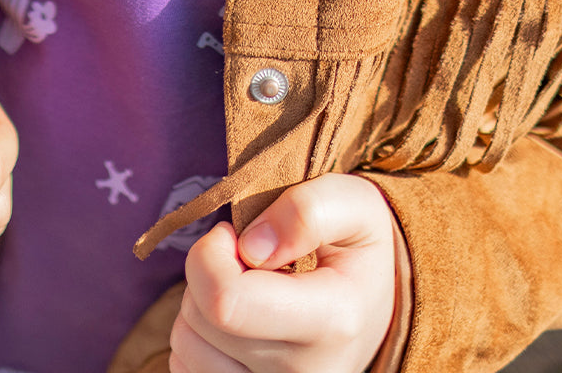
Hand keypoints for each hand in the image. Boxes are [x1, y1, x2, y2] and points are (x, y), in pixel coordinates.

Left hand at [171, 173, 396, 372]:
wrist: (375, 308)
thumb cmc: (357, 247)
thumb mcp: (354, 204)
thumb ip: (307, 211)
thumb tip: (250, 247)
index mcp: (333, 320)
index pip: (228, 300)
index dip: (211, 255)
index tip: (233, 235)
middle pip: (202, 318)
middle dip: (207, 270)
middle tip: (243, 255)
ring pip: (186, 345)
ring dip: (200, 303)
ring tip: (244, 288)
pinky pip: (186, 367)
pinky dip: (199, 336)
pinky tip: (235, 320)